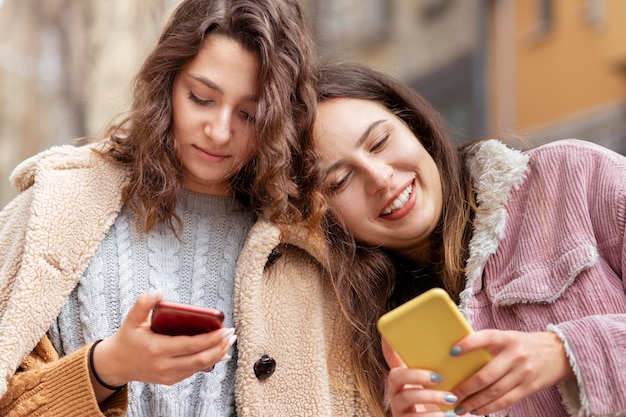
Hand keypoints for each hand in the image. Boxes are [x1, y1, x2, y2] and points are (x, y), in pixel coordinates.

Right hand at [92, 291, 234, 390]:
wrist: (116, 364)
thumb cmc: (127, 338)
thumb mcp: (131, 319)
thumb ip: (143, 303)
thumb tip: (158, 291)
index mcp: (157, 348)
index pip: (191, 345)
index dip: (211, 338)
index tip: (225, 329)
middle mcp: (164, 365)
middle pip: (200, 358)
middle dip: (220, 346)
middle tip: (232, 334)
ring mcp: (168, 375)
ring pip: (200, 366)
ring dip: (218, 354)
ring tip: (229, 341)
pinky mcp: (170, 380)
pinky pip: (194, 371)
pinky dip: (208, 362)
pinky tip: (219, 353)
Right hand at [383, 338, 459, 416]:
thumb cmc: (438, 403)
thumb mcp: (436, 385)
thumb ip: (438, 369)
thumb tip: (455, 348)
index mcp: (404, 377)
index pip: (391, 358)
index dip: (388, 346)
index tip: (387, 334)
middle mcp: (396, 390)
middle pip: (395, 376)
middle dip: (416, 375)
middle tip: (438, 377)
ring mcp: (399, 407)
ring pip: (407, 397)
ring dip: (431, 396)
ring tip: (451, 398)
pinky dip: (433, 416)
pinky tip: (448, 414)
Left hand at [451, 330, 574, 414]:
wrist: (560, 353)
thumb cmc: (525, 344)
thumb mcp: (509, 337)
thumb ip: (489, 345)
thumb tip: (458, 356)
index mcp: (507, 338)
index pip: (486, 338)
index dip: (469, 344)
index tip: (452, 352)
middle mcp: (515, 356)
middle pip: (486, 375)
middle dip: (465, 388)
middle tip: (451, 395)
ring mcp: (523, 373)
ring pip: (494, 392)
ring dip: (474, 403)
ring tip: (460, 408)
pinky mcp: (530, 388)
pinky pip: (506, 401)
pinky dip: (489, 408)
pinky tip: (477, 411)